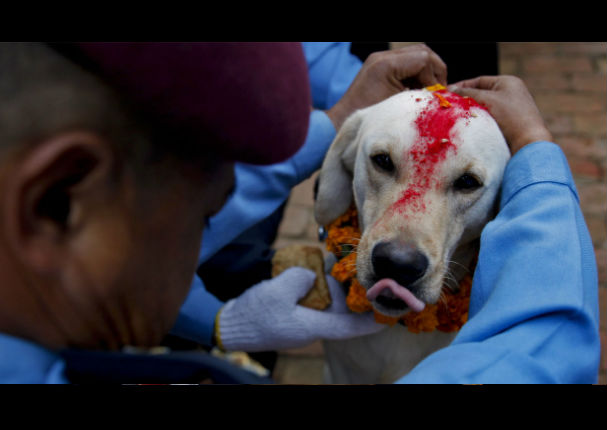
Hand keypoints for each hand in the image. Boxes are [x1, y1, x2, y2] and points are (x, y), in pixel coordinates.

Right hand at [216, 267, 385, 351]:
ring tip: (348, 265)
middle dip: (358, 295)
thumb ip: (299, 280)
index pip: (350, 326)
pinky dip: (321, 284)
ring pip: (330, 302)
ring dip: (338, 286)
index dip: (372, 321)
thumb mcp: (276, 293)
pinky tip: (321, 267)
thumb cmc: (254, 315)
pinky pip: (315, 298)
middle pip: (344, 310)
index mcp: (313, 326)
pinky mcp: (294, 311)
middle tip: (374, 276)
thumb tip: (310, 274)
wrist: (230, 325)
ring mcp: (304, 318)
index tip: (391, 314)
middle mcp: (313, 324)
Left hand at [326, 44, 446, 129]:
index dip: (435, 77)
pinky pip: (406, 61)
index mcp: (386, 65)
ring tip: (427, 91)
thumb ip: (420, 94)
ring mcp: (380, 59)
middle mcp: (383, 57)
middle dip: (434, 71)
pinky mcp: (380, 65)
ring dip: (426, 71)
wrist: (344, 122)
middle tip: (437, 90)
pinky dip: (416, 73)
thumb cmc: (370, 119)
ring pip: (416, 54)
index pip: (423, 59)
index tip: (436, 94)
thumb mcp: (399, 107)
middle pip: (422, 51)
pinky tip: (415, 90)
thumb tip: (439, 93)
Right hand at [449, 75, 552, 154]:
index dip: (462, 86)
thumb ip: (468, 93)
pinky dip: (480, 119)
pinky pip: (490, 117)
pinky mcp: (509, 122)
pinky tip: (470, 124)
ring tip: (457, 115)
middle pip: (481, 93)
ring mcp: (510, 108)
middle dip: (465, 99)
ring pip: (484, 106)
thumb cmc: (510, 115)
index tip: (447, 92)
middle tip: (450, 104)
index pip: (479, 81)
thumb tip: (450, 89)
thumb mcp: (488, 99)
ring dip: (472, 110)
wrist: (528, 141)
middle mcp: (510, 93)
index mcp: (508, 82)